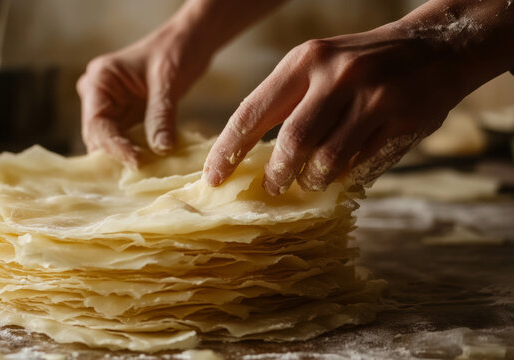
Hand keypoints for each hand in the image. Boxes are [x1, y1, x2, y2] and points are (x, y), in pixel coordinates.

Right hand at [77, 25, 210, 167]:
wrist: (188, 42)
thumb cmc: (175, 51)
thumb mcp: (168, 82)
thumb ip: (161, 115)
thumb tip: (160, 149)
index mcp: (99, 81)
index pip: (97, 123)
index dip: (114, 147)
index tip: (136, 163)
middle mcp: (98, 96)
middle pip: (99, 137)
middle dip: (116, 157)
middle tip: (139, 175)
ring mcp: (111, 108)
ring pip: (111, 143)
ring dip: (126, 158)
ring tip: (145, 174)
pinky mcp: (126, 117)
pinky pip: (127, 140)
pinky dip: (137, 152)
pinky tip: (151, 166)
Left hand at [203, 25, 468, 193]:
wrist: (435, 45)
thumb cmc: (362, 63)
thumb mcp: (320, 66)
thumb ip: (290, 104)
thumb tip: (255, 157)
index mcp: (305, 60)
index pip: (253, 111)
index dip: (229, 149)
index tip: (213, 178)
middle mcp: (336, 75)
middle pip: (292, 142)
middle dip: (277, 174)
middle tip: (273, 186)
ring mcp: (373, 97)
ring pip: (328, 160)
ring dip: (314, 179)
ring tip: (312, 179)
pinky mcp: (404, 119)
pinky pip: (365, 165)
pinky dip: (349, 177)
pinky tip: (347, 173)